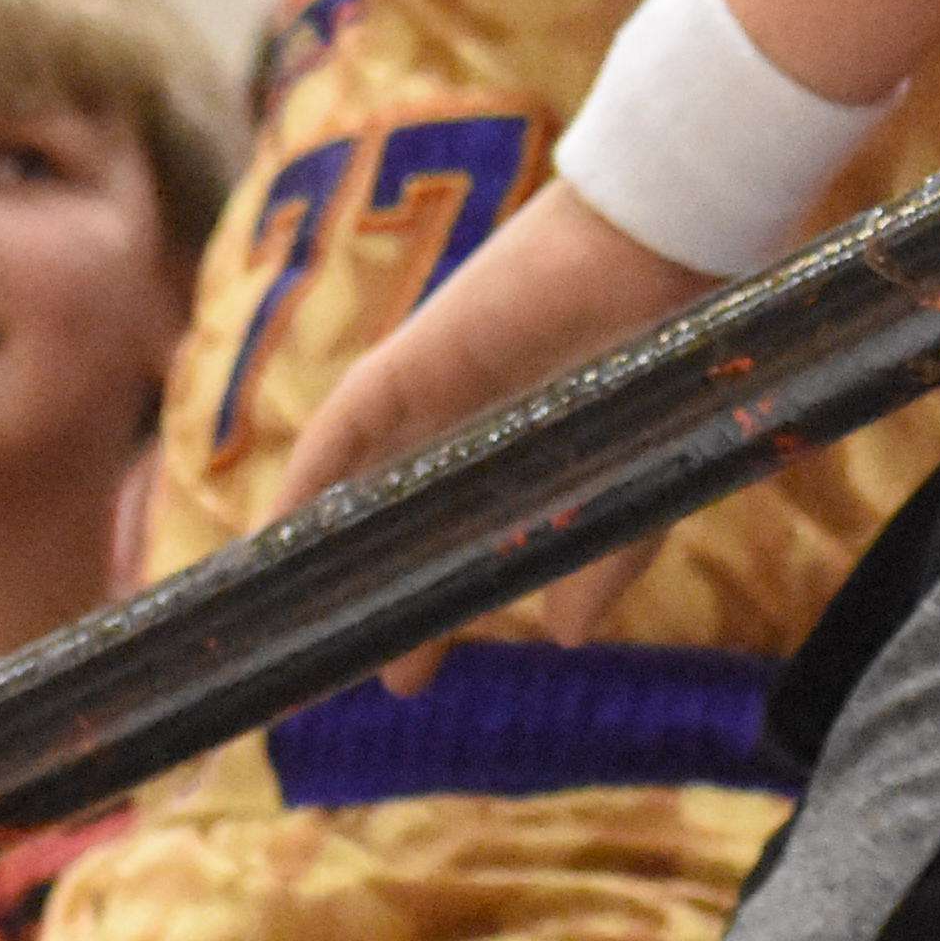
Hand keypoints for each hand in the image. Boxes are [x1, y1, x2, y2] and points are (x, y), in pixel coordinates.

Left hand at [272, 184, 700, 673]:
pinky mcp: (405, 367)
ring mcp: (429, 404)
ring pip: (354, 490)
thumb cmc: (658, 367)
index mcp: (516, 471)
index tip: (403, 680)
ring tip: (286, 617)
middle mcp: (460, 441)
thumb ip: (600, 563)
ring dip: (320, 550)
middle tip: (331, 672)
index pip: (449, 555)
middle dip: (366, 601)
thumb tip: (569, 639)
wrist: (651, 261)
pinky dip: (306, 482)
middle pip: (392, 533)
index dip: (423, 618)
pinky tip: (281, 535)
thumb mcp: (633, 490)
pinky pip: (338, 432)